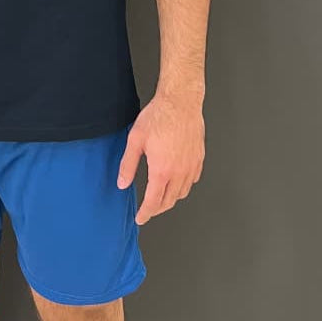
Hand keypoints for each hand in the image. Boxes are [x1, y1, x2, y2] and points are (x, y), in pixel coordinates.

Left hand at [117, 92, 204, 224]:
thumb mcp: (135, 140)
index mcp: (161, 170)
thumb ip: (128, 165)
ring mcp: (191, 166)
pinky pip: (192, 180)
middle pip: (169, 201)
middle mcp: (179, 172)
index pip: (153, 202)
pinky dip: (184, 186)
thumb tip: (122, 183)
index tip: (141, 218)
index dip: (146, 213)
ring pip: (183, 193)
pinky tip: (177, 180)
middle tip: (148, 209)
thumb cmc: (158, 116)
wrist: (181, 102)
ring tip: (161, 196)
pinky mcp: (199, 158)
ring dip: (171, 198)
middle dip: (157, 209)